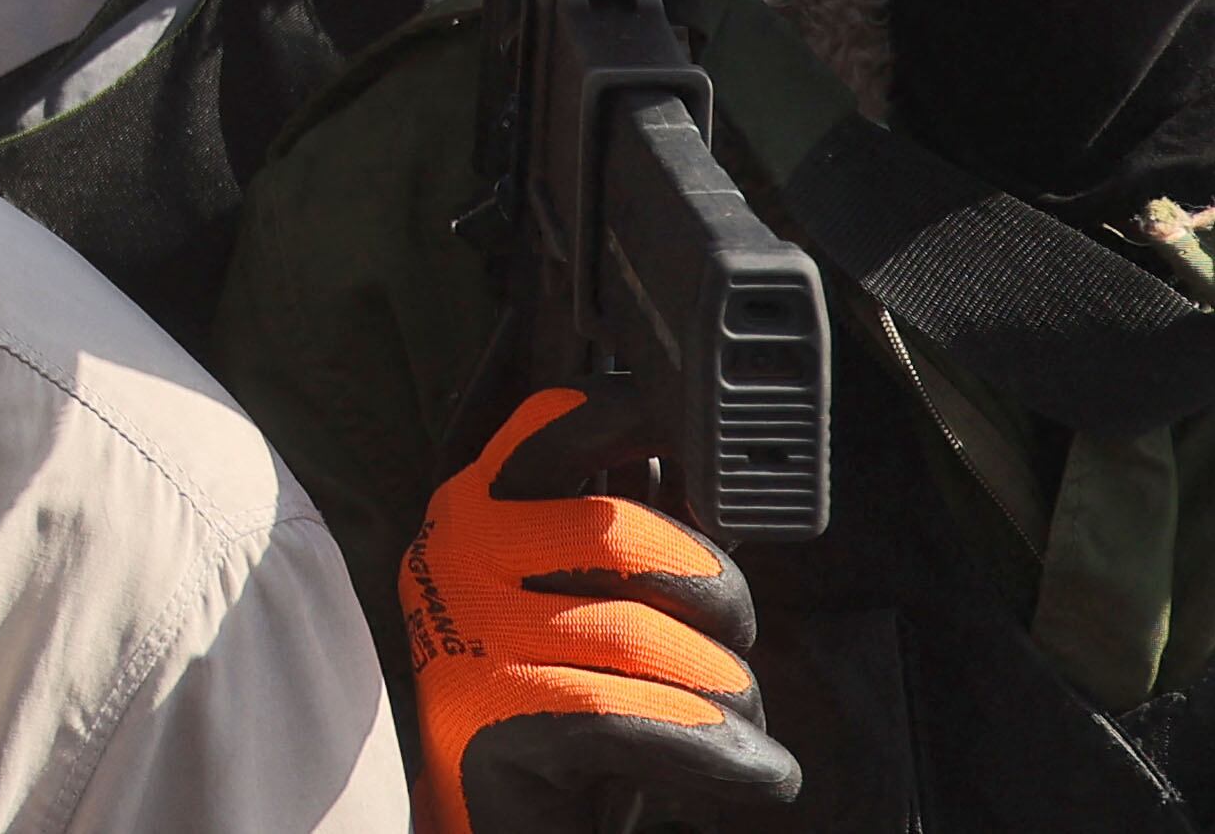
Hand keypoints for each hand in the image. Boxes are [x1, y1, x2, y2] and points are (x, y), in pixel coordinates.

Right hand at [399, 390, 800, 833]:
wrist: (494, 828)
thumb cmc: (562, 718)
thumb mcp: (591, 607)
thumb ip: (633, 541)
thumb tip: (708, 478)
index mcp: (479, 505)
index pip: (557, 421)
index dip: (636, 423)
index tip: (705, 463)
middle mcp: (454, 550)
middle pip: (622, 531)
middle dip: (716, 594)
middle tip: (739, 651)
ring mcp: (461, 630)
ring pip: (639, 634)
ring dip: (727, 691)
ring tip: (745, 729)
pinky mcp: (482, 716)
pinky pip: (630, 717)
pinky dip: (717, 752)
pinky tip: (760, 773)